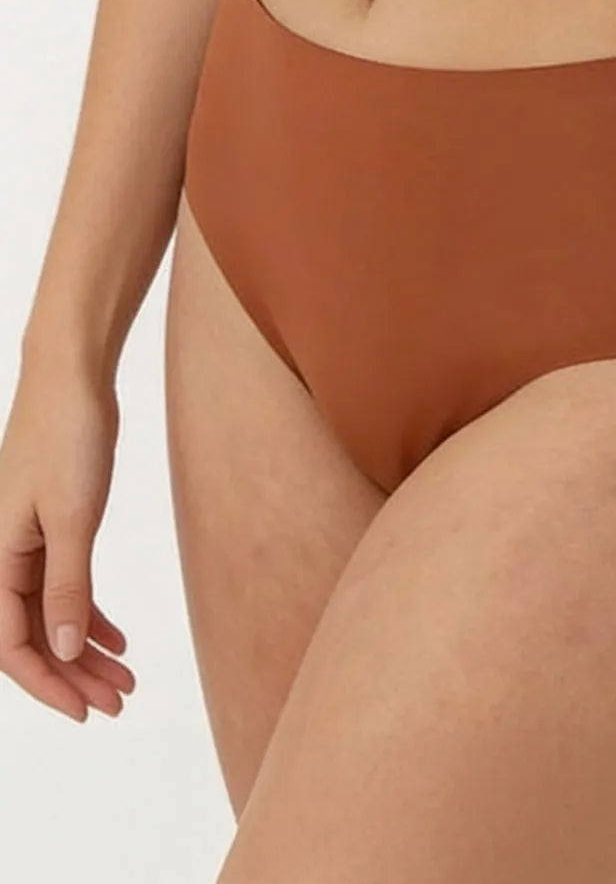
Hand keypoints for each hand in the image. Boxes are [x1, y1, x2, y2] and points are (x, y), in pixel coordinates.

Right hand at [0, 353, 134, 721]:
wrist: (72, 378)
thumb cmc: (67, 438)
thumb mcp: (72, 518)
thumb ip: (68, 586)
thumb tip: (65, 650)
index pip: (11, 645)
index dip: (48, 684)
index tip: (86, 711)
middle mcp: (1, 555)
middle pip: (33, 635)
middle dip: (74, 675)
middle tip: (120, 701)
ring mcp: (24, 542)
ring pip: (51, 613)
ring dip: (86, 649)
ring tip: (128, 678)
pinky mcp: (50, 525)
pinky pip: (62, 584)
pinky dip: (90, 613)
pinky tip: (119, 637)